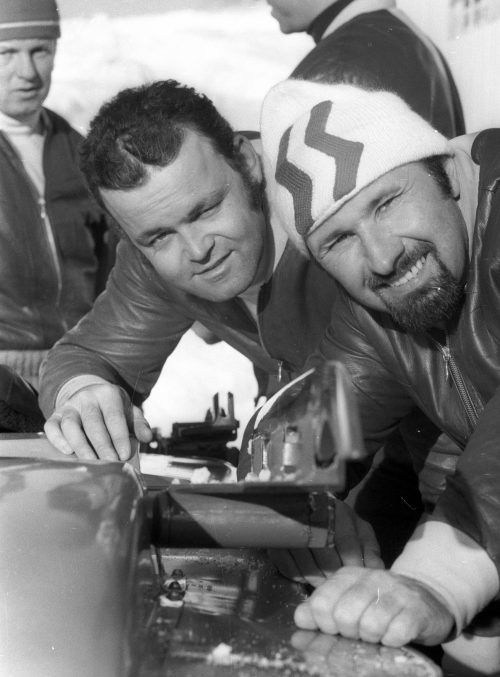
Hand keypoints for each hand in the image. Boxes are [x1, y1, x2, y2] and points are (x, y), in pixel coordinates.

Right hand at [44, 383, 151, 460]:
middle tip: (110, 462)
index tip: (124, 456)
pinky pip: (51, 426)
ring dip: (81, 445)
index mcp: (108, 394)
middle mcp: (86, 397)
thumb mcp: (129, 412)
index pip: (114, 417)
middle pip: (93, 423)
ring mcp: (69, 406)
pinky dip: (57, 439)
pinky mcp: (55, 415)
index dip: (119, 437)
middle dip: (102, 445)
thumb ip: (140, 424)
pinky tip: (68, 452)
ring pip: (71, 425)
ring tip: (91, 462)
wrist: (90, 396)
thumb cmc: (113, 410)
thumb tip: (148, 438)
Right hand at [269, 500, 383, 586]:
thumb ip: (369, 548)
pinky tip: (308, 577)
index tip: (356, 579)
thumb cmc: (339, 521)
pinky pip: (288, 569)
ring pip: (306, 567)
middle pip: (326, 559)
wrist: (308, 504)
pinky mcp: (275, 542)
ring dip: (318, 580)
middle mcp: (311, 517)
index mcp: (336, 511)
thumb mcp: (359, 528)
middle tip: (341, 588)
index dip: (353, 566)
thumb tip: (377, 570)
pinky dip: (300, 577)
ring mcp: (290, 529)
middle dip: (336, 577)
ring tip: (326, 583)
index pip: (347, 544)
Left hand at [294, 566, 453, 645]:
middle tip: (359, 633)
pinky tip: (394, 636)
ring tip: (377, 634)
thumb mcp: (348, 600)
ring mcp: (395, 592)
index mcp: (347, 576)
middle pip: (344, 617)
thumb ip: (322, 609)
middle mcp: (370, 578)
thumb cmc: (380, 604)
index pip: (321, 604)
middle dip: (349, 633)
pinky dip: (392, 642)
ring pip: (370, 626)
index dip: (324, 625)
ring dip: (372, 639)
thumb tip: (299, 624)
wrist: (427, 599)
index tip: (336, 629)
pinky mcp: (417, 610)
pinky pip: (396, 634)